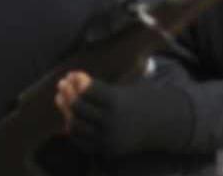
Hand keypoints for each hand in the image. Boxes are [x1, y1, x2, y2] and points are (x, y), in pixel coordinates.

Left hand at [55, 71, 186, 156]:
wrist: (161, 124)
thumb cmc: (143, 99)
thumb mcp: (127, 87)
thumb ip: (101, 87)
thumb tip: (74, 79)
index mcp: (118, 101)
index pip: (88, 90)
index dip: (77, 81)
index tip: (72, 73)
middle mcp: (111, 121)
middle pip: (78, 107)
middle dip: (68, 93)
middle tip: (62, 84)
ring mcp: (107, 138)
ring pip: (75, 125)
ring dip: (66, 110)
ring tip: (61, 98)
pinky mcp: (105, 149)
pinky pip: (80, 140)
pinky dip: (72, 128)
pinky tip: (69, 115)